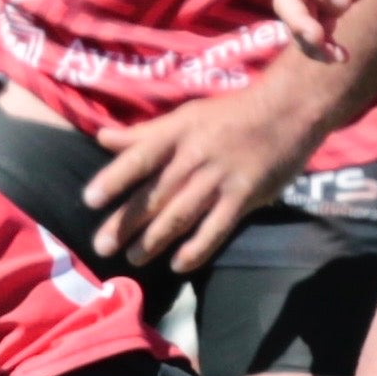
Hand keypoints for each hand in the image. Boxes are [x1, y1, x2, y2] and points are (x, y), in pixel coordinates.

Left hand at [80, 69, 333, 280]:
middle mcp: (195, 158)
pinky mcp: (245, 197)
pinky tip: (178, 264)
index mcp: (177, 135)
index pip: (139, 158)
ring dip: (154, 240)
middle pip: (155, 195)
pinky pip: (217, 228)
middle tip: (101, 247)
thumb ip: (144, 133)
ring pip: (181, 215)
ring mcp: (220, 179)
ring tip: (133, 259)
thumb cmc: (230, 113)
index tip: (89, 200)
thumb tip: (102, 138)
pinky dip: (197, 249)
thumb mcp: (185, 115)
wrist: (288, 110)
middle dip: (126, 223)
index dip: (113, 179)